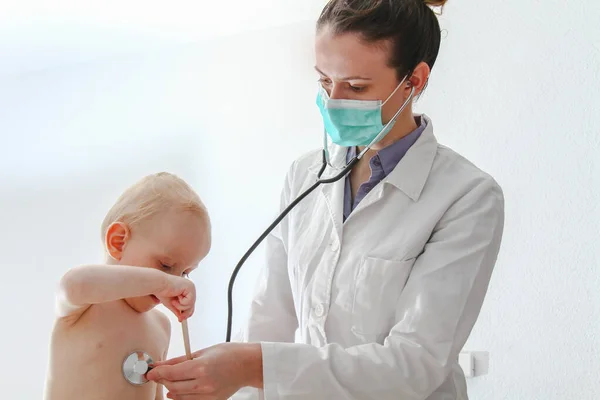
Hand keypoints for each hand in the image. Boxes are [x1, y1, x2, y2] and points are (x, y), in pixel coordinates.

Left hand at [147, 343, 262, 399]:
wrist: (247, 365)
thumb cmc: (228, 354)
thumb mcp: (201, 352)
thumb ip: (179, 360)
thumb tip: (160, 365)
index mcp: (201, 367)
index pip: (171, 374)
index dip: (157, 373)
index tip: (150, 372)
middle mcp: (204, 383)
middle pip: (172, 387)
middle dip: (163, 380)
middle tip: (159, 374)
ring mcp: (208, 395)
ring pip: (179, 397)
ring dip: (171, 389)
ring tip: (171, 380)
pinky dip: (182, 396)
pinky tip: (181, 389)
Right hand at [155, 275, 194, 321]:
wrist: (158, 284)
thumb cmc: (162, 292)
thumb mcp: (171, 304)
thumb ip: (178, 310)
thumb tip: (182, 318)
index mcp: (186, 289)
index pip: (190, 303)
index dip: (187, 313)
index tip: (181, 320)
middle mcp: (190, 287)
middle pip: (192, 305)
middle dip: (185, 313)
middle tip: (180, 319)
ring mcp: (191, 286)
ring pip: (191, 304)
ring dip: (180, 306)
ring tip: (173, 302)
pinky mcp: (189, 287)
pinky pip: (189, 302)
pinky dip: (181, 303)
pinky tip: (175, 298)